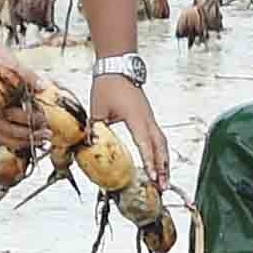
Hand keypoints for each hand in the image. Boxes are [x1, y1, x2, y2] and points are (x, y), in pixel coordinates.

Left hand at [93, 70, 170, 191]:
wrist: (118, 65)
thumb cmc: (108, 85)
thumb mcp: (97, 109)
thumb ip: (95, 129)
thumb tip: (88, 148)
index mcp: (135, 118)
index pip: (145, 143)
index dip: (149, 161)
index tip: (153, 178)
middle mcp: (147, 119)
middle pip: (160, 147)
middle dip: (163, 168)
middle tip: (163, 186)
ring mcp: (150, 117)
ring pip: (162, 143)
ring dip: (164, 162)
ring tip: (164, 179)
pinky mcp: (148, 116)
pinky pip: (158, 137)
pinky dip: (160, 152)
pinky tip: (158, 162)